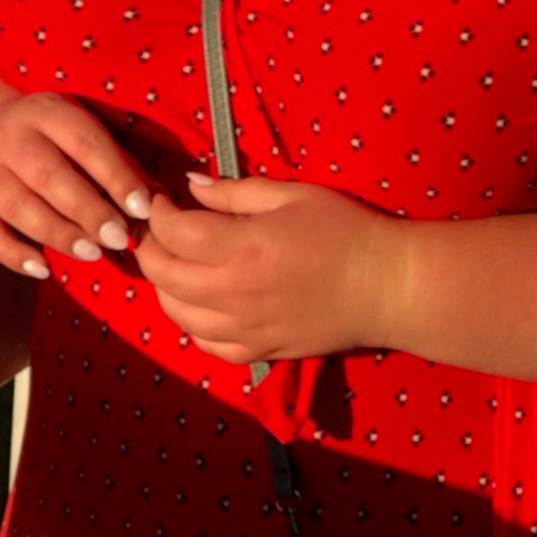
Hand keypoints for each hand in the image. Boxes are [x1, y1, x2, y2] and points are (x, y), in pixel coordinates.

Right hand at [0, 92, 154, 280]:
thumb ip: (119, 164)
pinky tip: (43, 269)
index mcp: (49, 112)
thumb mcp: (84, 133)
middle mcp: (11, 137)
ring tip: (92, 253)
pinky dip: (13, 255)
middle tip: (118, 238)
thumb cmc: (56, 141)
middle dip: (88, 211)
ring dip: (57, 233)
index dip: (116, 177)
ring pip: (18, 206)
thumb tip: (159, 203)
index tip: (143, 208)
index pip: (86, 143)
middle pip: (49, 176)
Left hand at [135, 175, 404, 365]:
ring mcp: (242, 328)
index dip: (157, 212)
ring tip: (175, 261)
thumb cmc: (345, 231)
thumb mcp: (292, 195)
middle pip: (162, 274)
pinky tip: (199, 302)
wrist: (386, 286)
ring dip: (164, 284)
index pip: (173, 231)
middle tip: (155, 228)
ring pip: (175, 312)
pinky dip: (191, 321)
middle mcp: (232, 293)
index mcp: (241, 247)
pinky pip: (205, 343)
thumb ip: (235, 192)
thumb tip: (191, 185)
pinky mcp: (257, 351)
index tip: (159, 198)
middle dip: (149, 246)